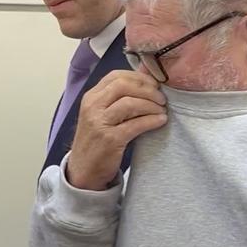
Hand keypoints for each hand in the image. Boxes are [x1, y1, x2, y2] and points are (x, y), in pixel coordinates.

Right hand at [67, 70, 166, 189]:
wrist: (83, 171)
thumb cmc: (96, 142)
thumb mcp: (99, 115)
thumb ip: (116, 100)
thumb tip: (147, 86)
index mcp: (91, 97)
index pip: (116, 76)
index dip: (139, 77)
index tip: (154, 84)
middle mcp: (92, 106)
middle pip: (124, 86)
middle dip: (147, 90)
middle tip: (161, 99)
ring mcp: (100, 123)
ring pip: (130, 103)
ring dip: (152, 105)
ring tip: (162, 110)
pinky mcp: (110, 140)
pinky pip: (136, 124)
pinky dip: (152, 120)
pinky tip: (161, 121)